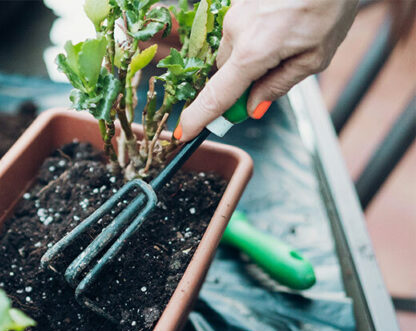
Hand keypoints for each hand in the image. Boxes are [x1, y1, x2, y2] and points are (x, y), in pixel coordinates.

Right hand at [177, 0, 358, 140]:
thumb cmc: (329, 5)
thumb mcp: (315, 56)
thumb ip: (279, 85)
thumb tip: (252, 106)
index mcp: (254, 52)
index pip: (217, 95)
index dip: (198, 118)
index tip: (184, 134)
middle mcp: (236, 31)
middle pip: (225, 72)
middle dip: (242, 81)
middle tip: (271, 79)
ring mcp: (234, 12)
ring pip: (233, 49)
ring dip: (251, 55)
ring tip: (288, 38)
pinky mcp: (238, 1)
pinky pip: (239, 29)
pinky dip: (256, 34)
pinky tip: (283, 22)